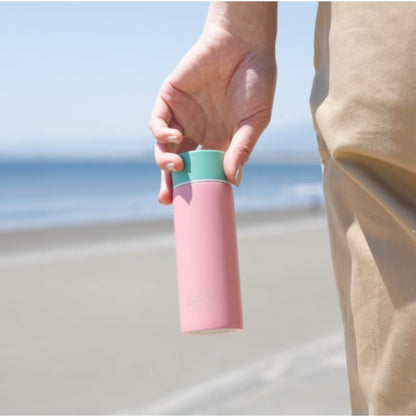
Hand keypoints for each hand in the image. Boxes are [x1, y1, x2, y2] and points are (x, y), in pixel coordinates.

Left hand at [150, 2, 276, 203]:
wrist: (245, 44)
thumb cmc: (257, 82)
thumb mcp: (254, 120)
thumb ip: (242, 149)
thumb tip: (233, 181)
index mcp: (217, 141)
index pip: (201, 171)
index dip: (194, 187)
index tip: (192, 205)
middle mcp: (197, 133)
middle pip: (178, 164)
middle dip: (170, 183)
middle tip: (168, 200)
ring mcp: (182, 117)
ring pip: (163, 147)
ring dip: (164, 161)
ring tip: (175, 166)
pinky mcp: (170, 99)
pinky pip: (158, 122)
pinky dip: (161, 134)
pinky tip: (175, 138)